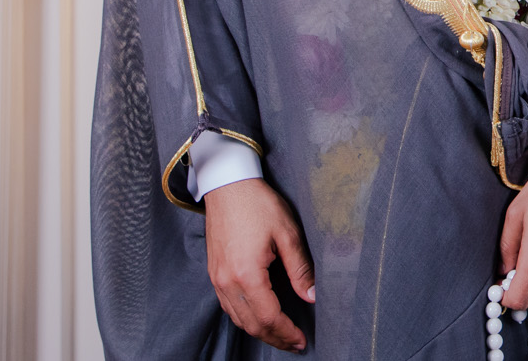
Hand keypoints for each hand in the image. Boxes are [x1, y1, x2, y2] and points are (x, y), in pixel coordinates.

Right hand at [204, 177, 316, 350]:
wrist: (227, 184)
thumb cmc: (258, 204)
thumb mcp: (287, 233)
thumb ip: (300, 268)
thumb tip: (313, 295)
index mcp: (247, 274)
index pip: (269, 317)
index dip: (287, 333)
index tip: (302, 340)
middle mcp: (228, 282)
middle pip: (252, 324)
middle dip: (275, 338)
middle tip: (294, 343)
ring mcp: (218, 279)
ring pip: (238, 319)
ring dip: (259, 331)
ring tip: (280, 334)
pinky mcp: (214, 273)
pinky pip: (228, 306)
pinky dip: (245, 318)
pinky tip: (259, 316)